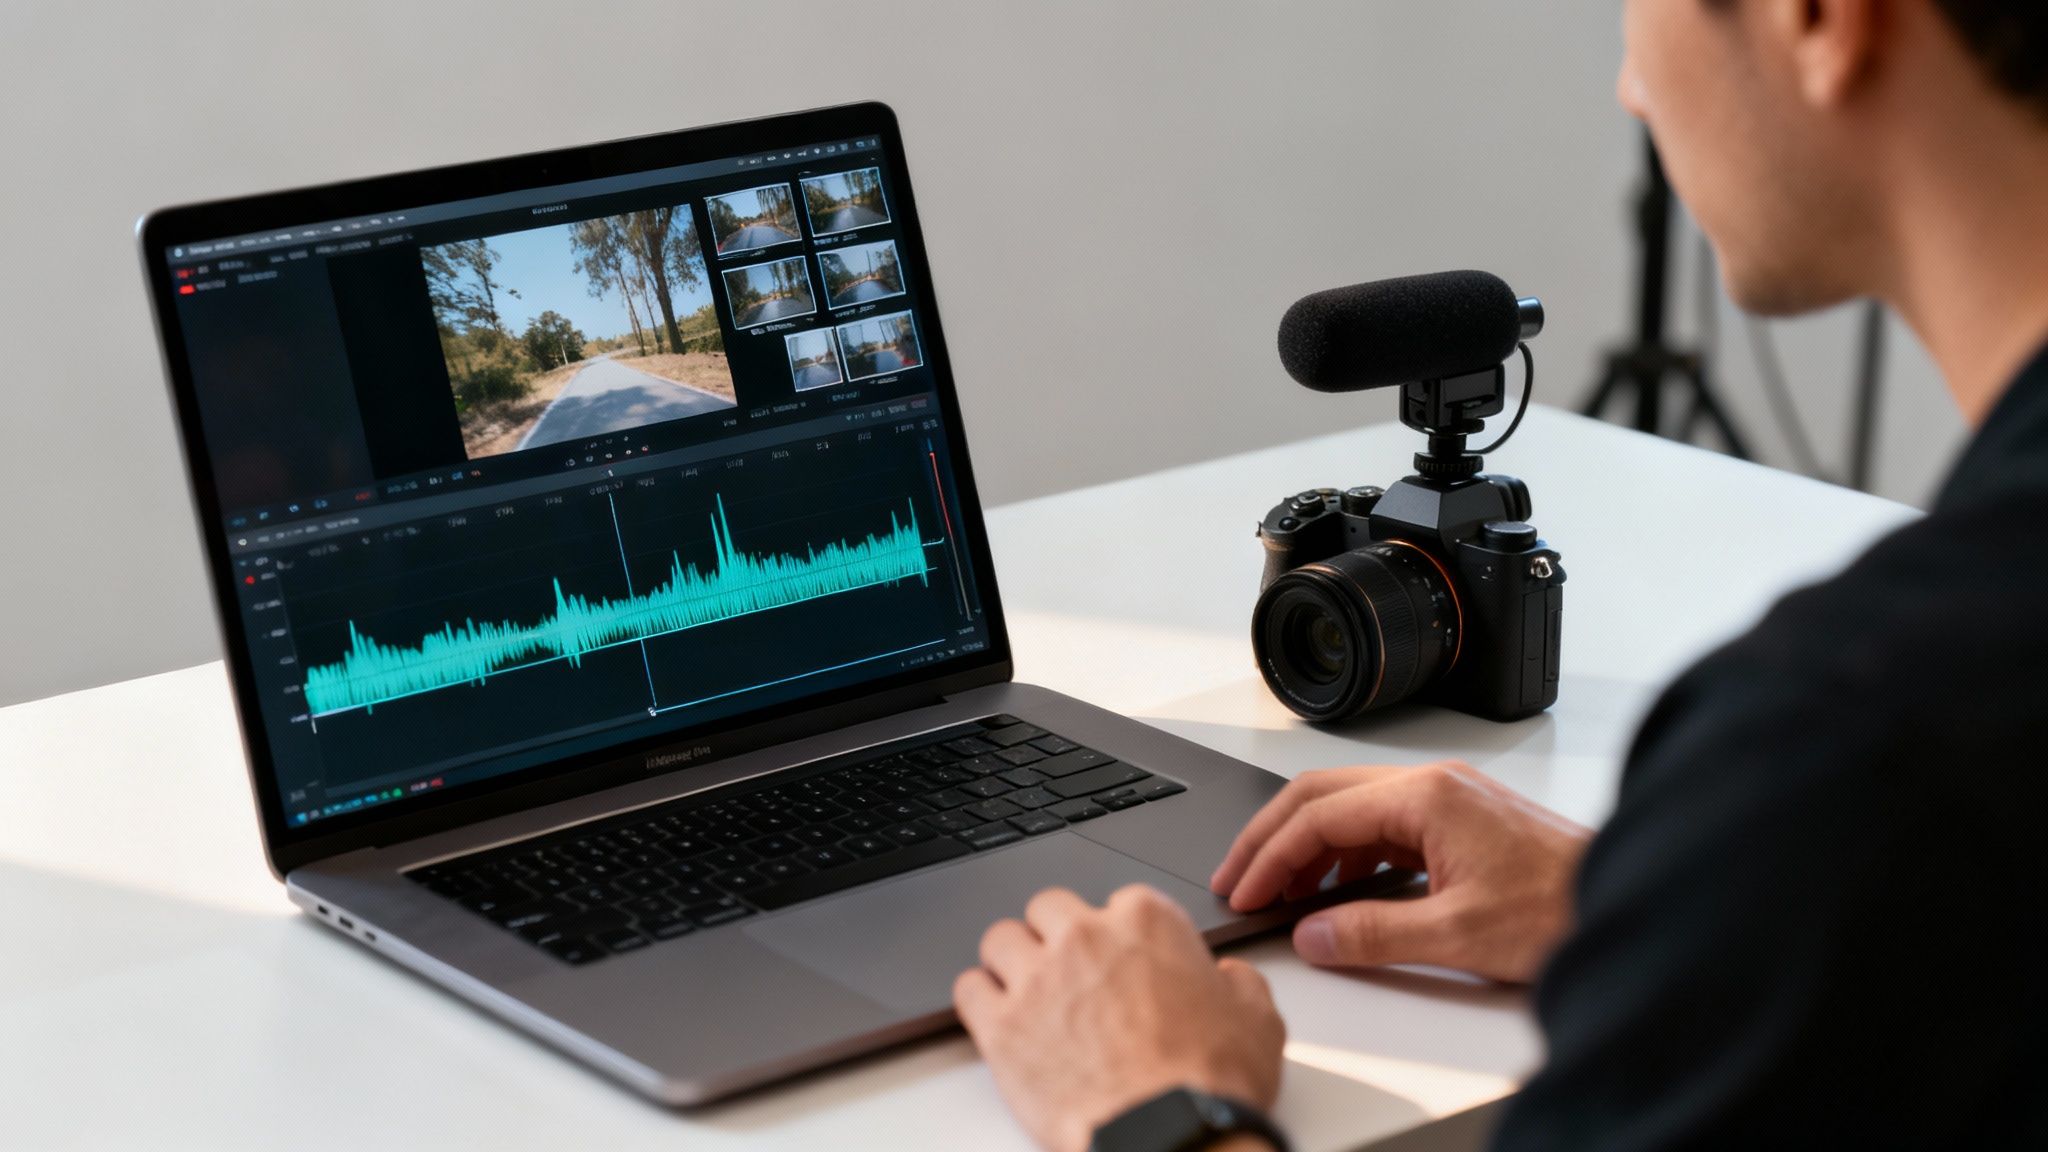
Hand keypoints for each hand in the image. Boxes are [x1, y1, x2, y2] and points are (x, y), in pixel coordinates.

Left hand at [954, 885, 1284, 1151]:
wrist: (1170, 1136)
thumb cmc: (1210, 1081)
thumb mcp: (1257, 1019)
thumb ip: (1239, 983)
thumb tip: (1229, 978)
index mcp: (1145, 921)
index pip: (1116, 900)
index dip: (1118, 934)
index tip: (1121, 959)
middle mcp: (1084, 938)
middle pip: (1048, 909)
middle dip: (1057, 936)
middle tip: (1070, 972)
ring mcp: (1037, 979)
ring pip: (1000, 940)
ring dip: (1013, 961)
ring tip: (1027, 990)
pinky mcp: (1002, 1027)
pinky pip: (968, 990)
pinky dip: (980, 1000)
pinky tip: (996, 1016)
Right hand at [1210, 761, 1590, 983]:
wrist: (1631, 904)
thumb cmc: (1564, 907)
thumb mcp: (1457, 933)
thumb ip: (1374, 933)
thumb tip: (1314, 934)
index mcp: (1427, 796)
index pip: (1320, 814)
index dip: (1271, 856)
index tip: (1244, 891)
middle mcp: (1435, 785)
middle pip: (1324, 795)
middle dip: (1273, 839)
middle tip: (1238, 880)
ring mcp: (1449, 800)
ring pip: (1351, 808)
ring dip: (1308, 847)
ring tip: (1279, 893)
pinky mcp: (1462, 822)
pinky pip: (1382, 825)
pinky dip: (1345, 854)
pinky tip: (1335, 890)